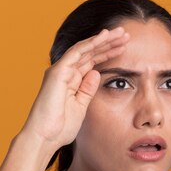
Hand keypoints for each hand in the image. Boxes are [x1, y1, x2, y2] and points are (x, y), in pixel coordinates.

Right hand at [19, 26, 129, 151]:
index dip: (108, 53)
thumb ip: (87, 90)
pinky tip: (105, 36)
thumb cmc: (60, 128)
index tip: (125, 48)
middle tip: (126, 35)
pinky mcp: (58, 72)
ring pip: (85, 48)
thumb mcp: (81, 107)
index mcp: (71, 81)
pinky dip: (91, 43)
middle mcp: (65, 72)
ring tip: (121, 32)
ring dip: (103, 39)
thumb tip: (96, 73)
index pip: (92, 62)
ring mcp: (60, 70)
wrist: (44, 138)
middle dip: (109, 43)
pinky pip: (76, 52)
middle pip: (90, 52)